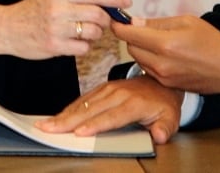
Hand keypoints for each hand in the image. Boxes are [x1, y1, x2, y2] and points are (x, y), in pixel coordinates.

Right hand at [0, 0, 131, 58]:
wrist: (5, 29)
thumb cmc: (31, 12)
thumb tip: (104, 2)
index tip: (126, 2)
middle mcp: (59, 9)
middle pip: (98, 14)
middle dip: (105, 20)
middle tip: (101, 23)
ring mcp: (56, 29)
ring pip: (93, 32)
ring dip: (94, 34)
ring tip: (82, 33)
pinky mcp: (54, 46)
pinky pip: (83, 48)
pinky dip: (83, 47)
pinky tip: (73, 43)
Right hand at [35, 76, 182, 144]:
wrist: (161, 83)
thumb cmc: (163, 103)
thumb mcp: (171, 118)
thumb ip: (164, 128)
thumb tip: (158, 136)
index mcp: (135, 102)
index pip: (113, 116)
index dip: (96, 124)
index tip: (80, 133)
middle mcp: (119, 93)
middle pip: (92, 109)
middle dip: (70, 120)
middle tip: (51, 129)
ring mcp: (110, 88)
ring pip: (84, 103)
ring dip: (65, 114)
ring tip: (48, 123)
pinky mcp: (103, 88)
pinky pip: (84, 98)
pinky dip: (70, 108)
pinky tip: (58, 116)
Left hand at [116, 15, 219, 96]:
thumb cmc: (212, 42)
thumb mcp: (186, 22)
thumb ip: (157, 23)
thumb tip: (135, 22)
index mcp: (165, 43)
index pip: (129, 34)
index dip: (119, 25)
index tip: (115, 20)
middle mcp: (161, 63)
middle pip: (131, 47)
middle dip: (132, 36)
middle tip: (141, 28)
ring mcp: (163, 77)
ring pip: (138, 59)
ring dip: (141, 49)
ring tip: (157, 41)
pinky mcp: (166, 85)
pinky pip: (149, 70)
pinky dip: (150, 61)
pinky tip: (165, 55)